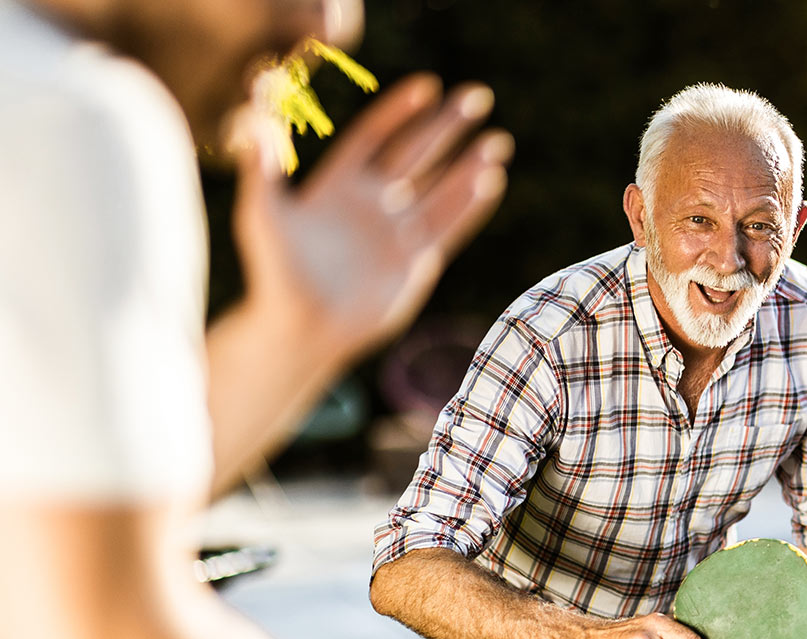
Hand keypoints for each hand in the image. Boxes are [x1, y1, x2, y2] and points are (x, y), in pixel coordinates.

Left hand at [230, 73, 513, 367]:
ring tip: (498, 142)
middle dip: (448, 126)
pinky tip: (491, 180)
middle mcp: (373, 203)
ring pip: (441, 189)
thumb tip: (253, 115)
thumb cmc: (275, 272)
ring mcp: (397, 232)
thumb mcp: (262, 214)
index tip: (428, 86)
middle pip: (417, 154)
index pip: (375, 137)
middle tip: (479, 96)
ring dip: (470, 164)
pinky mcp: (416, 261)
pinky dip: (470, 204)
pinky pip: (449, 226)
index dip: (400, 111)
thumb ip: (260, 165)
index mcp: (338, 185)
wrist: (303, 329)